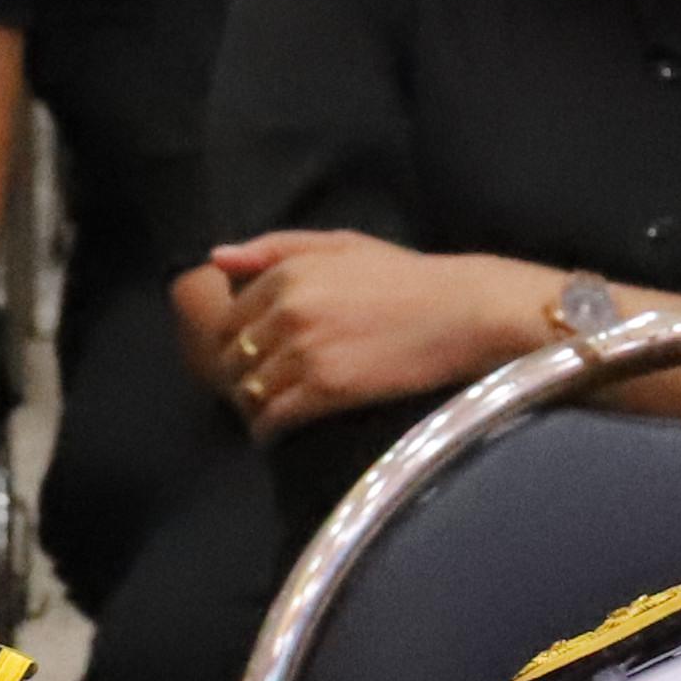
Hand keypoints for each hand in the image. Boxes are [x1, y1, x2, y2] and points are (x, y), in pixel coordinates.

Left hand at [186, 233, 555, 431]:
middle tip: (255, 390)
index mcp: (288, 273)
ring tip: (266, 413)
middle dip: (239, 376)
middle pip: (232, 357)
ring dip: (252, 406)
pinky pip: (273, 418)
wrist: (464, 314)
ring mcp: (306, 350)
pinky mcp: (327, 388)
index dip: (234, 343)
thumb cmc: (407, 278)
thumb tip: (216, 257)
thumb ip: (275, 247)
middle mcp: (289, 310)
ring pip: (249, 390)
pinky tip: (275, 435)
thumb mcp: (342, 245)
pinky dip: (266, 431)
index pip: (229, 319)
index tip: (247, 358)